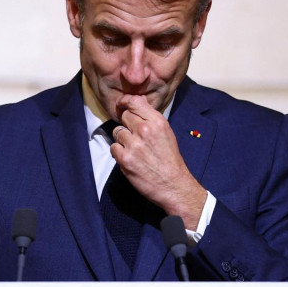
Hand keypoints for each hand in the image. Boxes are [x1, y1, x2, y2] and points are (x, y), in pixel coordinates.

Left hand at [111, 94, 206, 228]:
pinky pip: (114, 148)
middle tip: (135, 137)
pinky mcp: (125, 159)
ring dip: (123, 140)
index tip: (122, 104)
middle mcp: (145, 130)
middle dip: (127, 125)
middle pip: (124, 116)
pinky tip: (130, 158)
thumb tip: (137, 101)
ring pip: (117, 132)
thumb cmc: (170, 160)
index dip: (125, 102)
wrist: (173, 185)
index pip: (134, 102)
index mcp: (157, 122)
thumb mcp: (166, 133)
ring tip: (134, 150)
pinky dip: (119, 153)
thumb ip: (151, 117)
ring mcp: (134, 144)